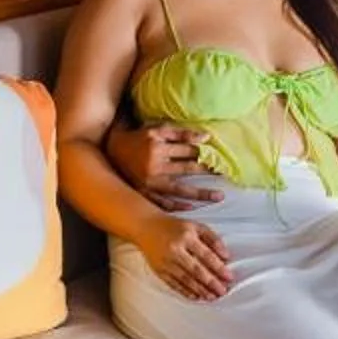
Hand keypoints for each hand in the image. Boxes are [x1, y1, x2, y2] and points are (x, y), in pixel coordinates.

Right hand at [105, 122, 220, 211]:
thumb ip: (180, 133)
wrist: (112, 153)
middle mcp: (154, 166)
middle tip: (225, 174)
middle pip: (187, 169)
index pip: (187, 150)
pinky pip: (163, 203)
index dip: (204, 153)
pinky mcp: (144, 193)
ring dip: (200, 193)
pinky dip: (177, 206)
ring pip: (179, 189)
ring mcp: (149, 182)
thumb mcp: (157, 130)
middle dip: (207, 171)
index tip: (220, 156)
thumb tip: (206, 137)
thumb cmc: (138, 139)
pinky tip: (192, 208)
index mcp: (157, 147)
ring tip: (218, 197)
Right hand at [139, 215, 235, 300]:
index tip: (229, 277)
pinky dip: (185, 291)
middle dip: (211, 282)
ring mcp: (166, 261)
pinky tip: (195, 297)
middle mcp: (175, 249)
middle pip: (196, 270)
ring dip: (200, 290)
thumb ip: (212, 239)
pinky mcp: (159, 270)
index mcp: (186, 236)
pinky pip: (173, 283)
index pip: (206, 255)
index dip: (219, 268)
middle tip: (222, 292)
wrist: (146, 227)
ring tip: (212, 297)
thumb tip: (226, 256)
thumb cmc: (175, 227)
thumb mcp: (195, 226)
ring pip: (185, 279)